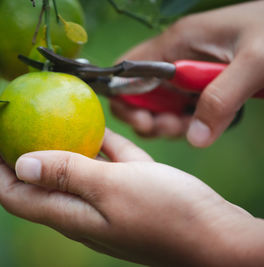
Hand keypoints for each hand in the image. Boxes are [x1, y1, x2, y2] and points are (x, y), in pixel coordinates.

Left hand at [0, 123, 263, 265]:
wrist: (217, 237)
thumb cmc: (167, 215)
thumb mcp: (113, 188)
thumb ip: (67, 174)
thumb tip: (20, 163)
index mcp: (69, 214)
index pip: (13, 192)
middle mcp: (80, 209)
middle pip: (35, 179)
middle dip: (18, 149)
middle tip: (15, 115)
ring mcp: (103, 200)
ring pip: (69, 168)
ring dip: (57, 143)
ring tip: (52, 113)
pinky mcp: (125, 190)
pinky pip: (102, 162)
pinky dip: (95, 144)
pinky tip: (95, 123)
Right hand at [111, 1, 263, 146]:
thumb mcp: (255, 62)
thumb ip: (222, 98)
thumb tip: (195, 138)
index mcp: (177, 41)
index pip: (127, 70)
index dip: (125, 99)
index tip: (145, 122)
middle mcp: (175, 56)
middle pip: (138, 93)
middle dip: (148, 117)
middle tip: (174, 129)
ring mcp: (188, 71)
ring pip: (158, 104)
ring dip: (167, 123)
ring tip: (190, 129)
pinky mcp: (201, 84)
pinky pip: (181, 108)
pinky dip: (185, 123)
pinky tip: (202, 126)